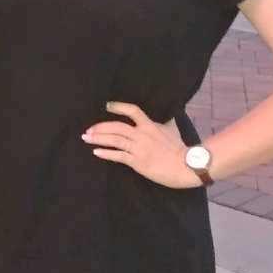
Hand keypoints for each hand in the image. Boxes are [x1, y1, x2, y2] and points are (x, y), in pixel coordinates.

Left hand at [82, 102, 200, 189]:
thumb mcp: (172, 130)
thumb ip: (165, 122)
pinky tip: (96, 152)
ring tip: (86, 138)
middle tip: (88, 130)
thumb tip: (169, 115)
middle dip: (100, 127)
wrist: (186, 167)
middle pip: (116, 127)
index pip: (132, 110)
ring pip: (114, 140)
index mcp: (149, 125)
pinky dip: (105, 153)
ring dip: (98, 138)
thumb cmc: (179, 148)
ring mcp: (138, 148)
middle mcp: (141, 135)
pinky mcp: (137, 162)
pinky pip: (118, 156)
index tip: (107, 105)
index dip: (118, 106)